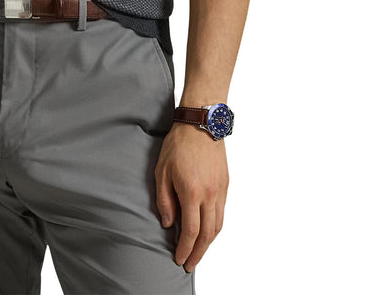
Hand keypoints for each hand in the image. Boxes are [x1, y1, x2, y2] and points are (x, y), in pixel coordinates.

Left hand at [155, 121, 228, 272]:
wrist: (201, 124)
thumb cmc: (178, 145)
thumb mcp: (162, 171)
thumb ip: (164, 200)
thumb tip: (168, 223)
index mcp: (192, 192)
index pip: (190, 231)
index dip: (185, 249)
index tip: (180, 259)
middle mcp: (210, 194)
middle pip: (207, 234)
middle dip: (198, 253)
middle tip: (190, 264)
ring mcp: (221, 190)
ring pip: (218, 226)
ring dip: (209, 243)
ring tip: (198, 251)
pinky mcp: (226, 185)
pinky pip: (223, 213)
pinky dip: (215, 227)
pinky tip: (207, 231)